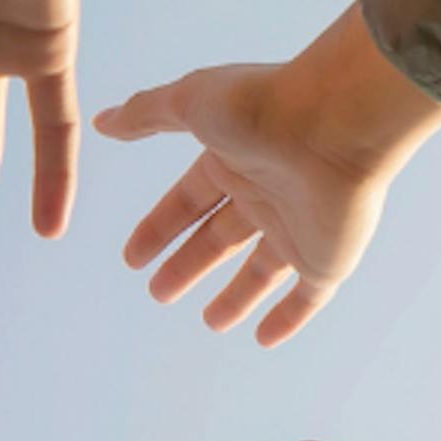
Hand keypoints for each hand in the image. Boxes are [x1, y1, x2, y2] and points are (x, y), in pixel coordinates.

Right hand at [96, 7, 440, 345]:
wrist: (338, 122)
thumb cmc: (262, 103)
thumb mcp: (189, 101)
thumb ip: (145, 113)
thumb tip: (103, 121)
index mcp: (233, 157)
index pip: (188, 201)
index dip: (159, 228)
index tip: (133, 258)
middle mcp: (266, 192)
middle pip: (220, 238)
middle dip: (189, 265)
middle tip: (158, 293)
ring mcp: (299, 227)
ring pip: (262, 270)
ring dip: (236, 296)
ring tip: (211, 322)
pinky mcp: (327, 258)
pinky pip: (307, 298)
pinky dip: (288, 318)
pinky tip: (264, 339)